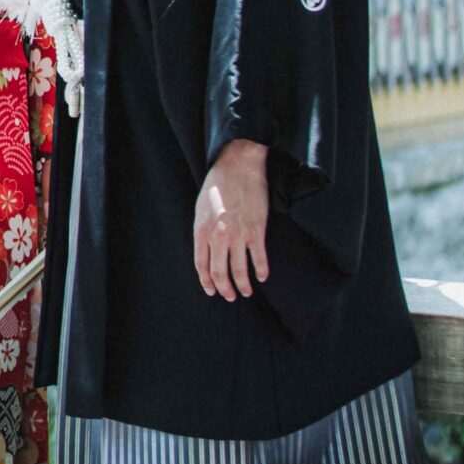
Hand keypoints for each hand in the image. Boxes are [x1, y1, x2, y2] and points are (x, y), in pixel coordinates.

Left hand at [194, 139, 270, 301]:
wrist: (238, 167)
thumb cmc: (217, 185)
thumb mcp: (201, 208)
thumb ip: (203, 230)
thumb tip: (207, 250)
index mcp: (201, 230)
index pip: (201, 265)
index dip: (207, 281)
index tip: (211, 290)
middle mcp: (218, 236)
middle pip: (220, 272)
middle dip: (225, 289)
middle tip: (230, 296)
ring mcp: (238, 234)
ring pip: (240, 270)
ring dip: (243, 285)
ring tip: (246, 292)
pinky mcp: (256, 230)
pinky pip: (259, 258)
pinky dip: (261, 271)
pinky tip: (262, 276)